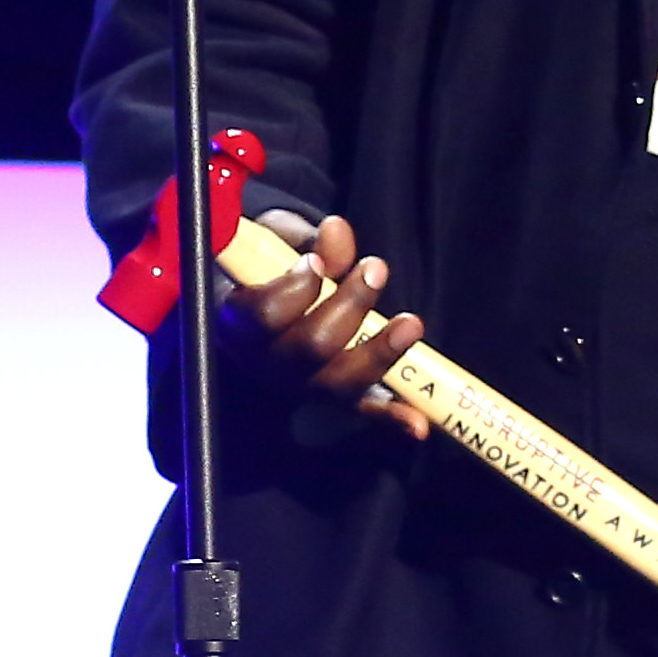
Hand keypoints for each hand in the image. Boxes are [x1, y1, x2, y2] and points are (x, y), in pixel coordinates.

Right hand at [226, 213, 432, 437]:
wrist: (259, 299)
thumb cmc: (267, 265)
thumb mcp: (280, 243)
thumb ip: (308, 241)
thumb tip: (337, 230)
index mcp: (240, 322)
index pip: (265, 316)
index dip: (297, 290)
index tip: (315, 264)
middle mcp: (266, 362)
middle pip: (311, 348)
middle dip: (351, 305)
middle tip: (375, 268)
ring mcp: (298, 384)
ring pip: (339, 383)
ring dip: (381, 353)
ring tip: (411, 323)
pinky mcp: (329, 398)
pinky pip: (360, 410)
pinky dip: (390, 418)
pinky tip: (417, 426)